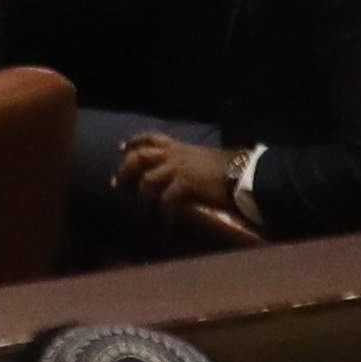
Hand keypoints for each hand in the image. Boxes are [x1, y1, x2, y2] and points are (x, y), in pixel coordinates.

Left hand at [113, 133, 263, 243]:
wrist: (243, 173)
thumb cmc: (229, 166)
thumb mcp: (203, 159)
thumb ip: (189, 162)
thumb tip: (185, 172)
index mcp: (180, 146)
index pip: (152, 138)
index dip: (135, 141)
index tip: (122, 147)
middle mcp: (175, 154)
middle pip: (140, 156)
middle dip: (126, 169)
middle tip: (117, 183)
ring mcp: (178, 168)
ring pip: (148, 180)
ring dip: (141, 198)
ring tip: (139, 213)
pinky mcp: (185, 184)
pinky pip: (166, 200)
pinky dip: (163, 213)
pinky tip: (164, 224)